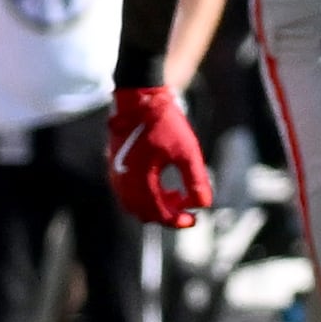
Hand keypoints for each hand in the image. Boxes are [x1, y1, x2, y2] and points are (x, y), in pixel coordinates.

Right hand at [106, 85, 212, 227]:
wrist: (140, 100)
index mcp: (139, 181)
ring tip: (178, 198)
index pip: (157, 212)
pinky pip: (128, 193)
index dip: (176, 220)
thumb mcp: (187, 151)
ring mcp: (117, 175)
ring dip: (156, 207)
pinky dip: (145, 197)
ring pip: (134, 205)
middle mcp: (123, 182)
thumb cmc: (165, 124)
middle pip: (143, 212)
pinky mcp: (116, 167)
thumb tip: (204, 204)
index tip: (194, 220)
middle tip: (187, 212)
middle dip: (166, 215)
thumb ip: (195, 180)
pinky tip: (164, 189)